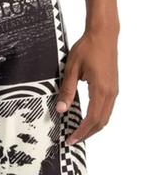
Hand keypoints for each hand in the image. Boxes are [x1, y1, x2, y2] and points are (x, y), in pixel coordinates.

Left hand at [56, 28, 118, 144]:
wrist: (103, 34)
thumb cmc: (87, 48)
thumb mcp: (71, 69)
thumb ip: (66, 91)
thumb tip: (61, 109)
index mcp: (100, 90)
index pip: (91, 119)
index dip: (81, 132)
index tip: (70, 139)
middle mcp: (110, 92)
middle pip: (101, 122)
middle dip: (87, 134)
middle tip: (72, 140)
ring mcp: (113, 90)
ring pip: (105, 116)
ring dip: (93, 127)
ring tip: (78, 133)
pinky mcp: (112, 87)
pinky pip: (107, 108)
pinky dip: (97, 118)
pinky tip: (87, 119)